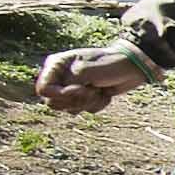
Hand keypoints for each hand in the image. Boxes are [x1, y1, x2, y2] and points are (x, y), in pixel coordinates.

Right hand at [35, 44, 154, 113]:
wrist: (131, 68)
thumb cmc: (109, 64)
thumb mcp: (86, 71)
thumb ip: (69, 83)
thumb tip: (61, 93)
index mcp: (56, 65)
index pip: (43, 89)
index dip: (60, 95)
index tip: (79, 89)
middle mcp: (60, 77)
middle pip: (53, 103)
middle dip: (75, 101)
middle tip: (91, 91)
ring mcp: (71, 88)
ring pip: (68, 109)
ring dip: (87, 103)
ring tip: (99, 91)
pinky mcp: (82, 98)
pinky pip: (83, 111)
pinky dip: (96, 105)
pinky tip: (104, 93)